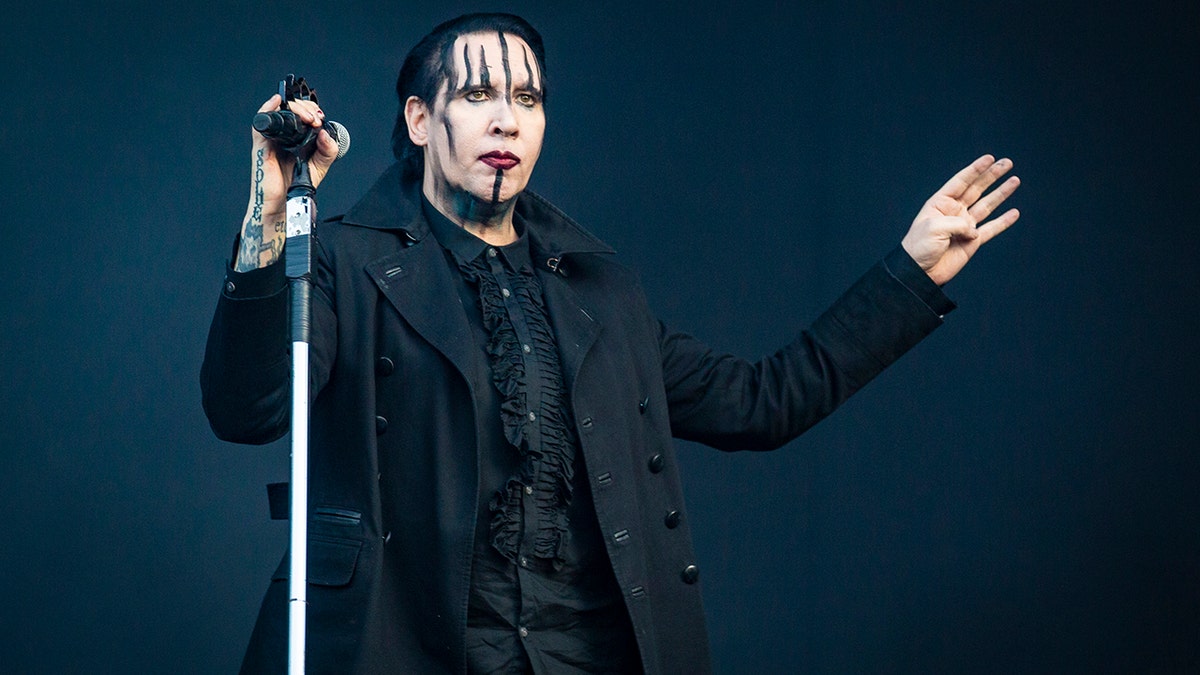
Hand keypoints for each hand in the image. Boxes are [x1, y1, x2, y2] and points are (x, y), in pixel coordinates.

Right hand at [248, 94, 339, 203]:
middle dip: (306, 108)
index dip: (311, 110)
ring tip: (308, 116)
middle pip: (291, 110)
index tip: (321, 118)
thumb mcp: (320, 166)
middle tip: (316, 118)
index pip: (302, 115)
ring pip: (278, 113)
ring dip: (294, 108)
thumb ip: (327, 150)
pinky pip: (260, 125)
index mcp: (296, 139)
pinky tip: (278, 101)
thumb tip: (325, 133)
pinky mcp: (261, 147)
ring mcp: (271, 141)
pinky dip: (267, 109)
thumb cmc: (295, 186)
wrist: (284, 206)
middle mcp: (283, 137)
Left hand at [901, 155, 1020, 284]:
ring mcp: (964, 226)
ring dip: (1001, 193)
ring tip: (1015, 180)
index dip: (975, 169)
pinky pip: (991, 229)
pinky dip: (1003, 222)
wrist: (918, 272)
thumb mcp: (934, 228)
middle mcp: (954, 212)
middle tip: (1007, 163)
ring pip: (987, 205)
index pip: (961, 182)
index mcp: (940, 203)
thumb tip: (975, 230)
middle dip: (992, 175)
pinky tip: (1014, 213)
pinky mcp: (972, 242)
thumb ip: (957, 223)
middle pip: (977, 189)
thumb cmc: (919, 247)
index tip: (990, 158)